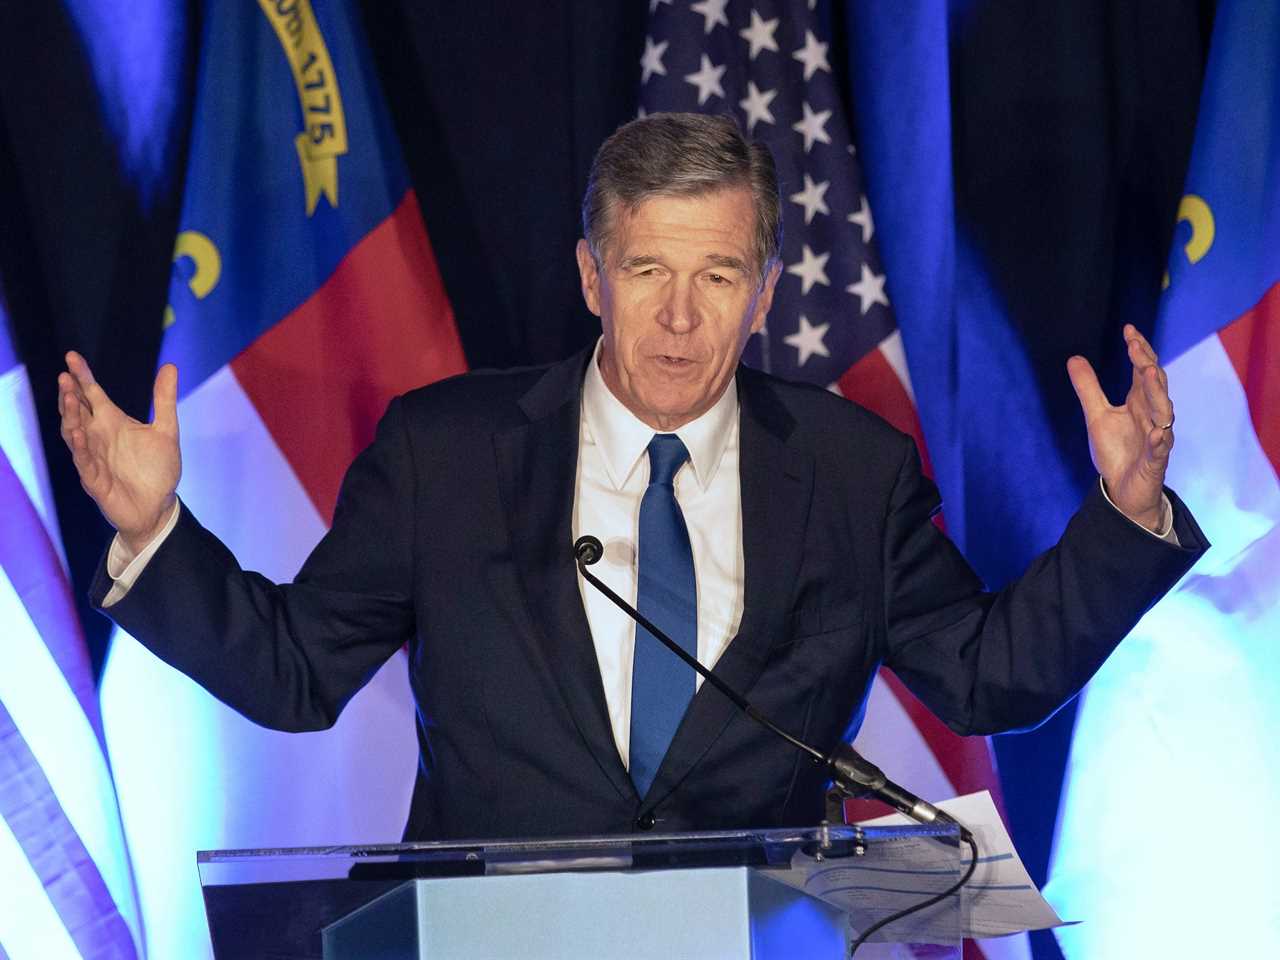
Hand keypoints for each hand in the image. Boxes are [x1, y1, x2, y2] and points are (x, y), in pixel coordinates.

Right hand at [58, 351, 181, 553]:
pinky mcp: (94, 479)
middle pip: (78, 411)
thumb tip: (170, 365)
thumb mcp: (166, 430)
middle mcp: (99, 436)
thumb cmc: (158, 470)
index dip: (82, 376)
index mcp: (113, 422)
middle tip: (65, 375)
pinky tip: (79, 433)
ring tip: (68, 398)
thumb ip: (164, 399)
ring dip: (70, 417)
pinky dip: (80, 447)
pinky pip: (83, 461)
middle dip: (70, 394)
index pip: (92, 395)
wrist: (158, 507)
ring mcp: (93, 457)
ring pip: (73, 433)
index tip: (72, 356)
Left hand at [1067, 325, 1172, 531]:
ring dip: (1157, 393)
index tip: (1129, 329)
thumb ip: (1088, 388)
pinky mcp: (1155, 462)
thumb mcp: (1096, 416)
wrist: (1123, 490)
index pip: (1143, 370)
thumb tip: (1074, 357)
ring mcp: (1157, 438)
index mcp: (1139, 403)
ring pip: (1163, 412)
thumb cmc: (1116, 451)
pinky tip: (1157, 432)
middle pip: (1155, 385)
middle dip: (1146, 364)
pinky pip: (1160, 449)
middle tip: (1134, 346)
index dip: (1139, 350)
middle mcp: (1152, 416)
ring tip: (1148, 373)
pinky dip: (1160, 440)